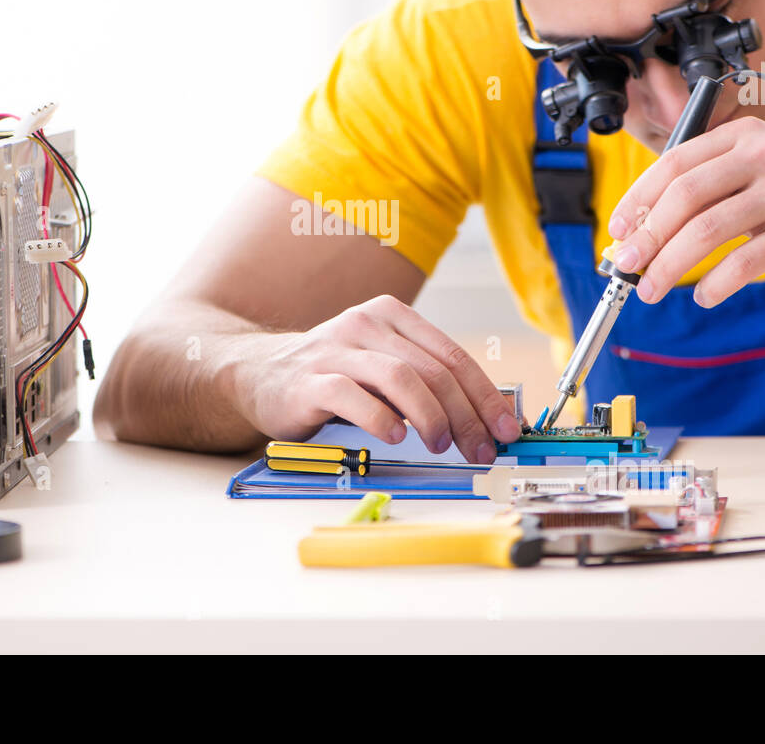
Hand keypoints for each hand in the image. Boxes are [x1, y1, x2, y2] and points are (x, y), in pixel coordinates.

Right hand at [228, 295, 520, 463]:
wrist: (258, 373)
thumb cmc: (330, 375)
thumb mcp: (381, 366)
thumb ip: (423, 381)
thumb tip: (483, 417)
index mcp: (391, 317)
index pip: (452, 355)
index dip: (485, 394)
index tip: (506, 428)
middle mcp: (366, 325)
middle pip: (432, 369)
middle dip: (466, 413)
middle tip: (480, 448)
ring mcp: (336, 350)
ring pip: (399, 377)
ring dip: (430, 416)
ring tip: (442, 444)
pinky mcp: (309, 379)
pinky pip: (352, 396)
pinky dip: (381, 418)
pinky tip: (396, 437)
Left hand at [606, 116, 764, 307]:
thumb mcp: (762, 170)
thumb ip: (712, 188)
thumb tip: (644, 231)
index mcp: (744, 136)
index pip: (674, 163)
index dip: (637, 199)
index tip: (617, 230)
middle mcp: (764, 156)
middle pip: (684, 196)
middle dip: (646, 235)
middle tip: (624, 265)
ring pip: (707, 230)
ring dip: (669, 265)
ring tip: (650, 289)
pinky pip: (744, 262)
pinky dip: (716, 284)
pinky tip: (704, 296)